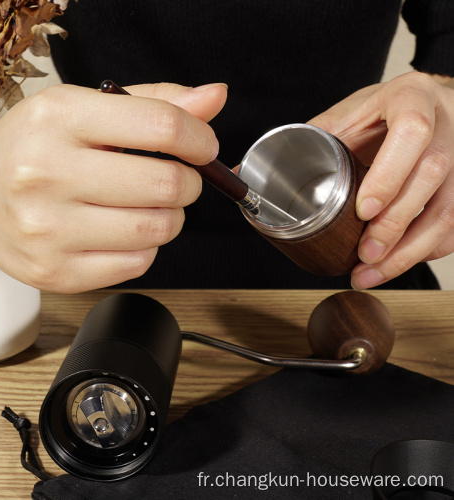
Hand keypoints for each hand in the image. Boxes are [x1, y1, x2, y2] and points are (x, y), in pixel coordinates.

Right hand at [0, 82, 226, 292]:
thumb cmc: (35, 146)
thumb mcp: (84, 108)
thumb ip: (153, 103)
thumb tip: (214, 97)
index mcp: (60, 119)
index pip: (161, 126)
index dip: (199, 139)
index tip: (203, 147)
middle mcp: (46, 173)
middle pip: (166, 184)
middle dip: (189, 183)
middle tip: (177, 179)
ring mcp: (48, 229)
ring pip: (156, 229)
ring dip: (170, 217)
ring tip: (150, 206)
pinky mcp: (55, 271)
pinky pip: (137, 263)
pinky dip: (146, 247)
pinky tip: (124, 232)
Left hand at [308, 72, 453, 288]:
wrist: (427, 105)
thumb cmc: (379, 113)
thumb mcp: (344, 117)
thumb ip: (302, 141)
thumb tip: (245, 174)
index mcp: (411, 98)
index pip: (411, 132)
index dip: (389, 175)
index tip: (362, 211)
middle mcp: (446, 124)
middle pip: (433, 177)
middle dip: (396, 224)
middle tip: (365, 255)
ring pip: (449, 210)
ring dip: (411, 250)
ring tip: (372, 273)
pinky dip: (425, 251)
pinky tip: (396, 265)